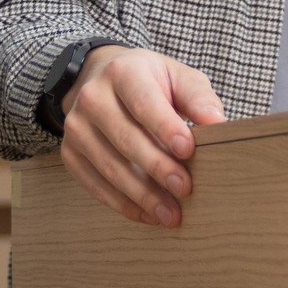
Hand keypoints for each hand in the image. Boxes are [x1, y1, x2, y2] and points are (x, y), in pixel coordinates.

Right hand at [58, 46, 226, 225]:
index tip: (188, 151)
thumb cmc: (150, 81)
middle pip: (126, 138)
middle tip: (185, 189)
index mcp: (123, 72)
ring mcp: (76, 126)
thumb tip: (217, 123)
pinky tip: (148, 215)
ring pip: (109, 167)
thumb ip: (198, 98)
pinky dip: (123, 204)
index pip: (144, 103)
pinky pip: (95, 184)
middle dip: (157, 167)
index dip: (165, 128)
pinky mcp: (70, 153)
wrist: (101, 78)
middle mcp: (93, 97)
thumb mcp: (177, 76)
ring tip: (171, 214)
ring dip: (142, 195)